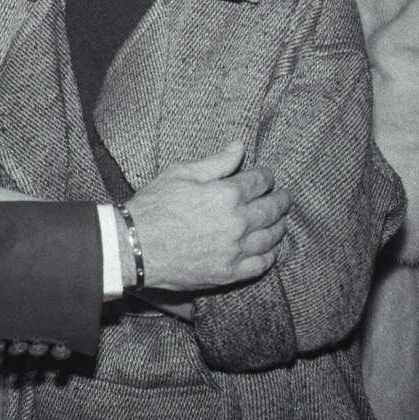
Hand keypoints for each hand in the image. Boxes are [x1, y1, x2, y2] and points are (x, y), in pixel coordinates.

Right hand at [125, 140, 289, 291]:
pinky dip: (270, 255)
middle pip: (272, 209)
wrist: (134, 247)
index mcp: (227, 194)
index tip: (267, 175)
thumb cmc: (154, 206)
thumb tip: (239, 146)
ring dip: (279, 226)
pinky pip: (261, 264)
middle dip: (280, 199)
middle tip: (284, 197)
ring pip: (271, 237)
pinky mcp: (230, 273)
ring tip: (280, 220)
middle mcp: (238, 222)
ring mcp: (236, 250)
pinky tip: (270, 249)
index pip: (259, 181)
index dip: (266, 175)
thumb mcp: (181, 173)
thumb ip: (216, 162)